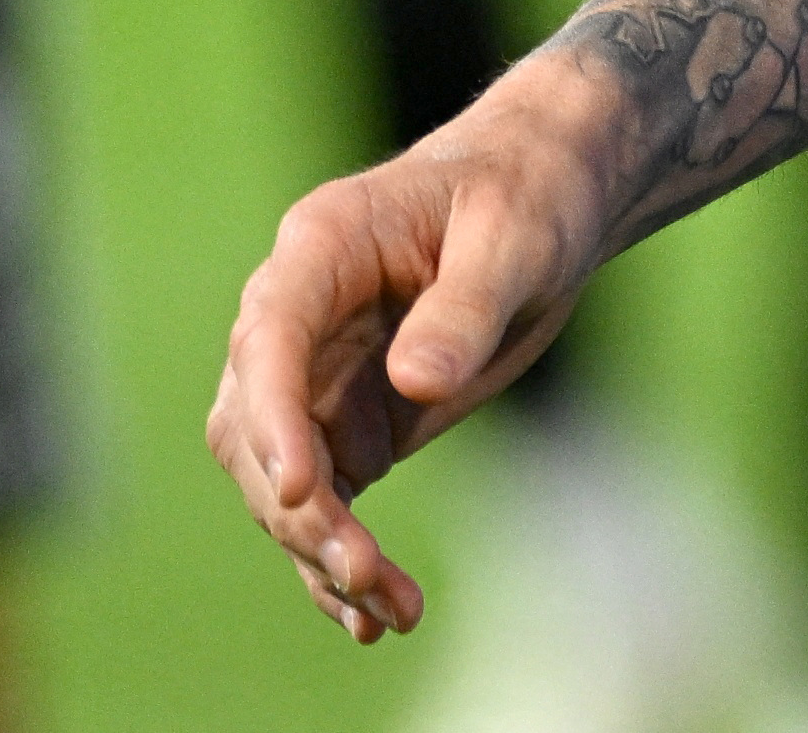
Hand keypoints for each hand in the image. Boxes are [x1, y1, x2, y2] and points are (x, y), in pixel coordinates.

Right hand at [205, 64, 616, 642]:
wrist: (551, 196)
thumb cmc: (528, 192)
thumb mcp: (515, 236)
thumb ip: (466, 306)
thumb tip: (416, 381)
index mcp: (321, 247)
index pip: (269, 339)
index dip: (274, 417)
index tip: (305, 488)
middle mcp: (296, 318)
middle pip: (256, 428)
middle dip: (301, 508)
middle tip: (367, 570)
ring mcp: (314, 376)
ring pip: (281, 481)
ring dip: (320, 549)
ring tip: (389, 608)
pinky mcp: (347, 422)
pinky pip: (324, 501)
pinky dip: (337, 558)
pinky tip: (372, 615)